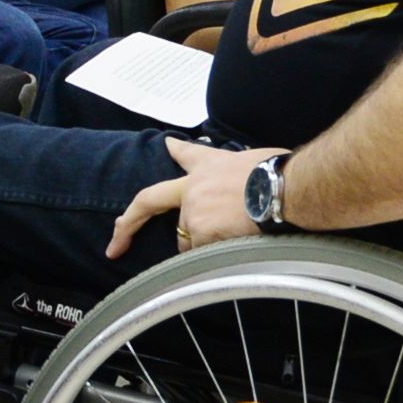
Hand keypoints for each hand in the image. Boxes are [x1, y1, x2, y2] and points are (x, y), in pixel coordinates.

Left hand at [106, 140, 284, 258]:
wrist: (288, 189)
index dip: (174, 150)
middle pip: (150, 202)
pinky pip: (201, 255)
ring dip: (204, 244)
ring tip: (237, 234)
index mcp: (210, 164)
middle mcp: (192, 185)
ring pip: (187, 239)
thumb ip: (237, 174)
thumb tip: (246, 186)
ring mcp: (191, 209)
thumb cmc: (282, 175)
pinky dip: (216, 257)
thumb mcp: (256, 161)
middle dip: (127, 224)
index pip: (186, 154)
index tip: (166, 146)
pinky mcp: (198, 230)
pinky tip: (237, 244)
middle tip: (115, 246)